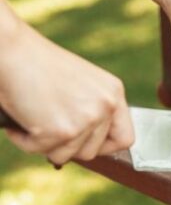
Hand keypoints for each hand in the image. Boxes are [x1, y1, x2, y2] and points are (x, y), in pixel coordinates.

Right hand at [0, 20, 133, 164]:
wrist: (10, 49)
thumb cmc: (38, 64)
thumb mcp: (82, 84)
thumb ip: (93, 110)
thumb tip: (92, 145)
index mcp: (113, 93)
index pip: (125, 138)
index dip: (106, 147)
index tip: (87, 144)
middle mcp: (105, 107)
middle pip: (91, 152)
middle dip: (67, 146)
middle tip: (49, 126)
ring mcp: (85, 120)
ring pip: (65, 155)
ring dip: (45, 143)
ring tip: (33, 118)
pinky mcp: (61, 131)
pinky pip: (40, 151)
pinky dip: (24, 140)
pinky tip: (20, 118)